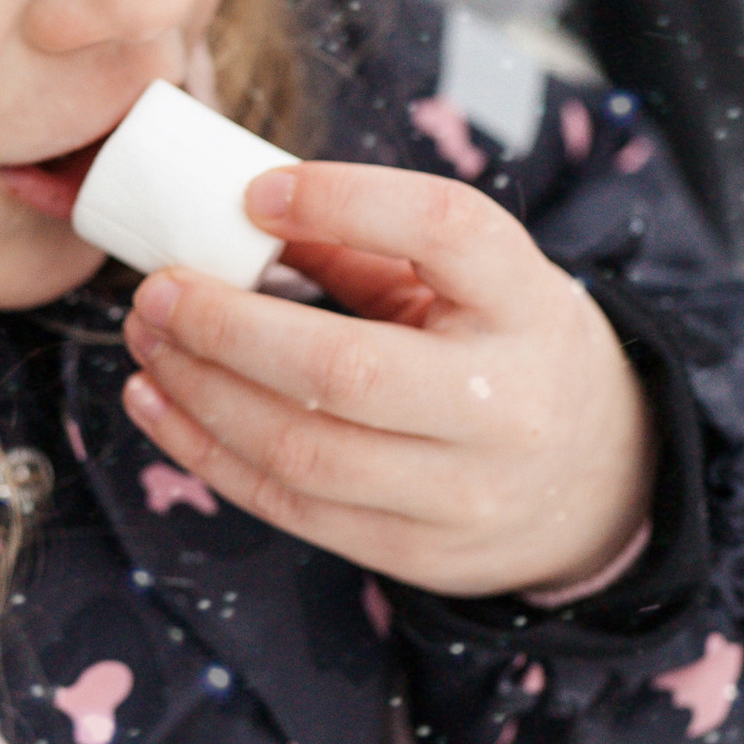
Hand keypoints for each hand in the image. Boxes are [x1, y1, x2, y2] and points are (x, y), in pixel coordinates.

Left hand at [119, 159, 652, 599]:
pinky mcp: (415, 551)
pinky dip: (207, 452)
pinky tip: (160, 405)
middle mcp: (505, 402)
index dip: (345, 201)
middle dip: (226, 327)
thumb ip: (366, 245)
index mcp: (528, 303)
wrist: (596, 482)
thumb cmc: (509, 352)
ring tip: (147, 344)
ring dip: (200, 393)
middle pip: (345, 368)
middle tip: (157, 290)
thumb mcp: (474, 283)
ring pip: (301, 450)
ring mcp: (462, 491)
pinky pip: (289, 504)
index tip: (255, 193)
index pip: (444, 230)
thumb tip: (236, 209)